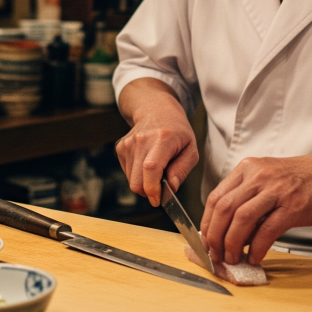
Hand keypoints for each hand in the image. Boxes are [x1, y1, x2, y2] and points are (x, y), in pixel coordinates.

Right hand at [114, 81, 198, 207]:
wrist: (156, 110)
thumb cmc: (177, 132)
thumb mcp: (191, 149)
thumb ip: (182, 170)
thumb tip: (171, 188)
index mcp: (162, 139)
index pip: (151, 168)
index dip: (152, 188)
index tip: (158, 200)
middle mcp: (142, 140)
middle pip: (136, 180)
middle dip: (148, 192)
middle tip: (161, 189)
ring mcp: (128, 143)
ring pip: (131, 180)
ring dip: (144, 183)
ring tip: (157, 170)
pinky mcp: (120, 148)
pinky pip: (128, 173)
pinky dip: (138, 175)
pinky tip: (146, 163)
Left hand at [200, 153, 311, 265]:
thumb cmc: (299, 180)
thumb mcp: (266, 178)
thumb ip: (246, 199)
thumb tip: (227, 232)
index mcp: (247, 168)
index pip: (216, 197)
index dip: (207, 223)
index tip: (206, 241)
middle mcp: (258, 176)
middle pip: (224, 209)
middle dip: (215, 237)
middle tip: (216, 254)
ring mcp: (275, 190)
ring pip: (241, 219)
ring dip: (232, 244)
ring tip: (233, 258)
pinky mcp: (292, 206)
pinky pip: (267, 230)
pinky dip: (257, 247)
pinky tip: (255, 256)